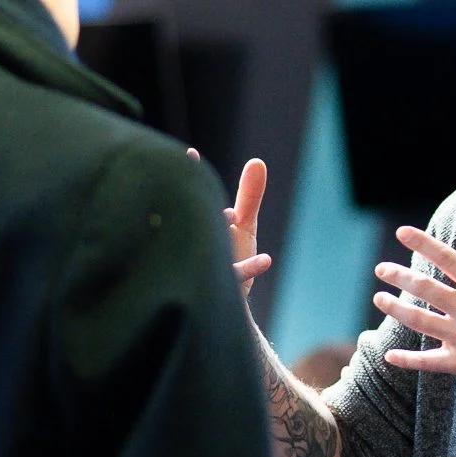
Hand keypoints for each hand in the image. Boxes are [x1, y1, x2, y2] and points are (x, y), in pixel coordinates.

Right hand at [190, 149, 271, 296]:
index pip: (189, 199)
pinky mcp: (219, 287)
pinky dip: (248, 267)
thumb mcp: (243, 225)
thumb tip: (257, 162)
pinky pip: (231, 277)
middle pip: (191, 221)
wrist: (229, 303)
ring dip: (216, 233)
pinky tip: (266, 260)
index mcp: (197, 225)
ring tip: (231, 217)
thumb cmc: (232, 257)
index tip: (190, 153)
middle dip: (200, 208)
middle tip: (215, 196)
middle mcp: (193, 244)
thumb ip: (249, 196)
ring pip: (204, 248)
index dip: (188, 177)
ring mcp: (204, 265)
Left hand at [373, 227, 455, 423]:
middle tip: (382, 269)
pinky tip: (390, 356)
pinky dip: (406, 360)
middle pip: (424, 287)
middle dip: (399, 276)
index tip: (402, 232)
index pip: (447, 259)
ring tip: (380, 299)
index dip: (422, 243)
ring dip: (396, 308)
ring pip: (418, 320)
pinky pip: (427, 362)